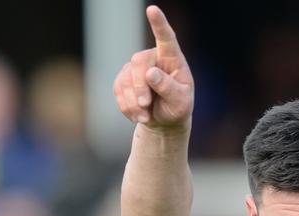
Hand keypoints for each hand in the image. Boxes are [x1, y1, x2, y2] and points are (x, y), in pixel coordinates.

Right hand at [113, 5, 193, 128]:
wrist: (164, 121)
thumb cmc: (178, 108)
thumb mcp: (180, 102)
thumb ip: (168, 88)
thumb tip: (150, 73)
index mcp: (172, 59)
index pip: (166, 38)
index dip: (159, 24)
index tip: (152, 10)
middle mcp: (153, 58)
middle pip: (138, 62)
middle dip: (140, 86)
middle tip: (146, 105)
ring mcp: (136, 68)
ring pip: (125, 79)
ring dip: (134, 101)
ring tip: (146, 116)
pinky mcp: (123, 79)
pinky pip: (118, 90)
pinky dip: (127, 106)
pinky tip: (138, 115)